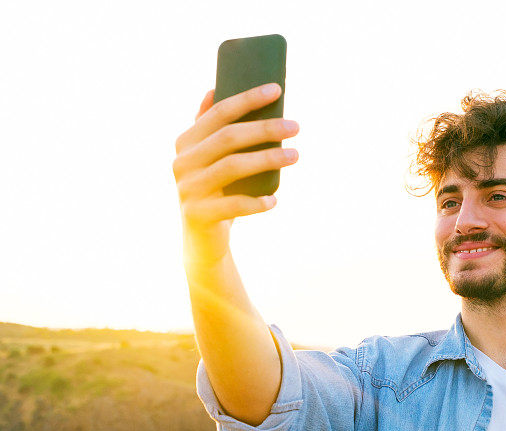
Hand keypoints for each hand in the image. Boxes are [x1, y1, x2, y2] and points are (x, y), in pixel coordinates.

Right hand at [172, 83, 299, 266]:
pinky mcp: (198, 215)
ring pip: (232, 167)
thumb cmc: (214, 191)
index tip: (277, 89)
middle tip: (296, 126)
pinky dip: (256, 202)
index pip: (219, 113)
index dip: (247, 99)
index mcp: (186, 142)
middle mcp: (182, 162)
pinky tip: (275, 200)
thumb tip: (214, 89)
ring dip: (268, 159)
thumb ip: (209, 128)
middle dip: (264, 129)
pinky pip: (233, 205)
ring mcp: (187, 189)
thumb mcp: (208, 159)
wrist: (202, 240)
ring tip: (296, 156)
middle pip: (228, 138)